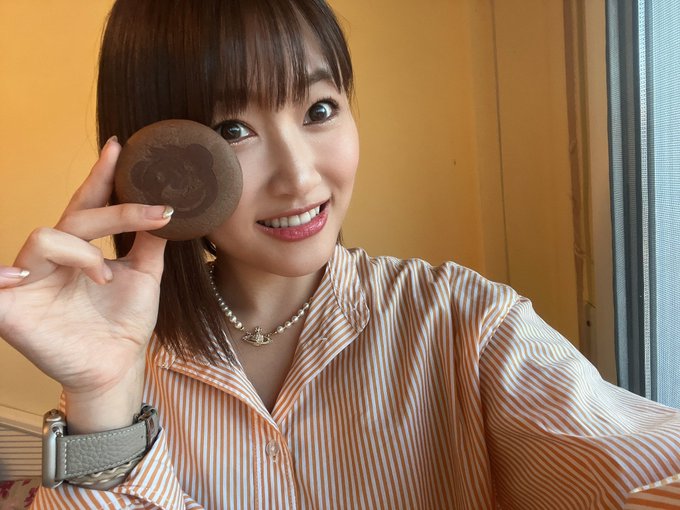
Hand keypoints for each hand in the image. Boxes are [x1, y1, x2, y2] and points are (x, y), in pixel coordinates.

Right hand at [0, 138, 172, 430]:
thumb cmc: (124, 325)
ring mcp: (29, 281)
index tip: (120, 146)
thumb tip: (167, 205)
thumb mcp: (145, 277)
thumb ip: (149, 242)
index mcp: (79, 251)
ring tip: (106, 276)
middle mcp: (52, 260)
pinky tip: (26, 275)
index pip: (87, 205)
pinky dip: (4, 273)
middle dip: (116, 212)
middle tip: (155, 214)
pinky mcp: (10, 307)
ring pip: (44, 237)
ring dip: (85, 252)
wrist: (117, 369)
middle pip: (75, 218)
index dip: (101, 175)